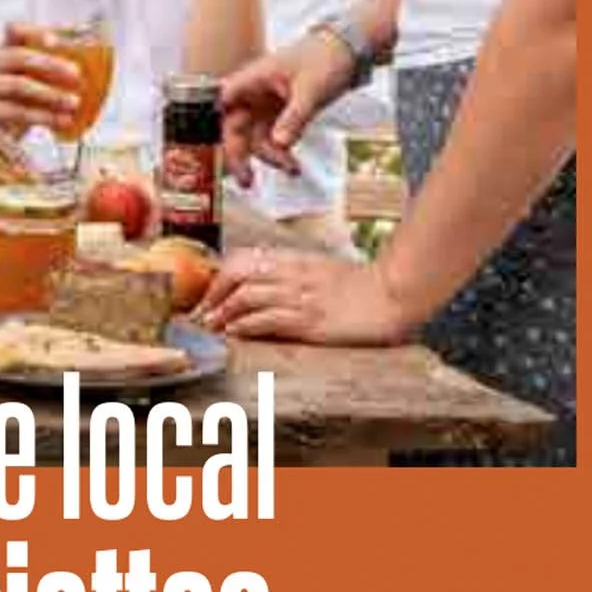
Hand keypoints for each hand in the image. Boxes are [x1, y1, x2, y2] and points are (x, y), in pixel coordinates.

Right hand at [0, 27, 83, 139]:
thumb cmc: (13, 95)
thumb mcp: (26, 77)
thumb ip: (51, 63)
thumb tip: (90, 44)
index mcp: (4, 51)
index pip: (15, 32)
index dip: (35, 33)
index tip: (56, 40)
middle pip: (18, 57)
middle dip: (49, 64)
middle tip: (77, 73)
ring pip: (16, 86)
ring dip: (49, 94)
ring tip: (74, 102)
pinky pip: (15, 113)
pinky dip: (43, 117)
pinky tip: (63, 121)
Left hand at [200, 247, 410, 343]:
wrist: (392, 294)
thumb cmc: (361, 287)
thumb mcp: (322, 271)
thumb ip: (295, 274)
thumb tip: (267, 284)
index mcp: (294, 261)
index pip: (244, 259)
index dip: (220, 276)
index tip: (207, 294)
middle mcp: (291, 275)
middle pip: (237, 275)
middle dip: (213, 294)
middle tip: (200, 314)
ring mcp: (300, 297)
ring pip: (247, 297)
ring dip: (222, 312)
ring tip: (209, 326)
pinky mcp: (309, 320)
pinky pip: (268, 319)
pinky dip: (245, 325)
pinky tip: (234, 332)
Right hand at [218, 28, 355, 183]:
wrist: (347, 50)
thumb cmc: (324, 59)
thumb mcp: (310, 91)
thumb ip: (294, 118)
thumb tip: (279, 144)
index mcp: (253, 79)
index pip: (224, 104)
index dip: (218, 126)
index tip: (224, 151)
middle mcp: (254, 93)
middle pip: (235, 127)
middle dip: (239, 155)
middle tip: (247, 181)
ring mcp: (266, 104)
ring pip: (255, 137)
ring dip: (269, 157)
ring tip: (291, 170)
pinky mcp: (280, 113)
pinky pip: (272, 138)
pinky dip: (281, 152)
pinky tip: (293, 165)